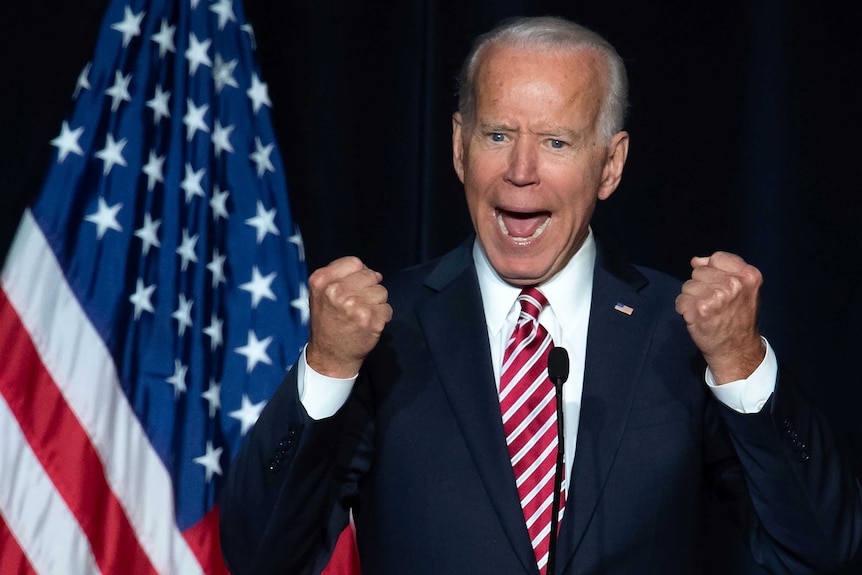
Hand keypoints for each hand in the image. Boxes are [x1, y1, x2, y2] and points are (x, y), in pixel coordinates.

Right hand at [306, 256, 392, 377]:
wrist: (330, 356)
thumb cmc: (327, 322)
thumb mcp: (321, 293)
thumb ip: (341, 277)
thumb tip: (374, 273)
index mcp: (322, 281)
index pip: (354, 262)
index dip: (359, 274)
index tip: (354, 287)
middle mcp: (336, 291)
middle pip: (370, 275)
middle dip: (369, 288)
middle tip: (357, 305)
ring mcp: (354, 306)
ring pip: (381, 291)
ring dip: (376, 303)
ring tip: (362, 315)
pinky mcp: (370, 320)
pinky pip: (387, 309)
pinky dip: (382, 317)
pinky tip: (368, 325)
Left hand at [675, 252, 764, 383]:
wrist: (737, 350)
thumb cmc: (738, 319)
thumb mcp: (743, 289)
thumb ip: (722, 270)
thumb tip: (696, 260)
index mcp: (748, 275)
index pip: (717, 258)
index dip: (712, 271)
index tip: (718, 285)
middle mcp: (733, 284)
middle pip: (698, 272)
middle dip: (701, 286)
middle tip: (714, 304)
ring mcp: (716, 296)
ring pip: (687, 286)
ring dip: (692, 299)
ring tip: (706, 311)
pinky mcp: (700, 309)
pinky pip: (680, 301)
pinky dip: (685, 310)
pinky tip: (698, 318)